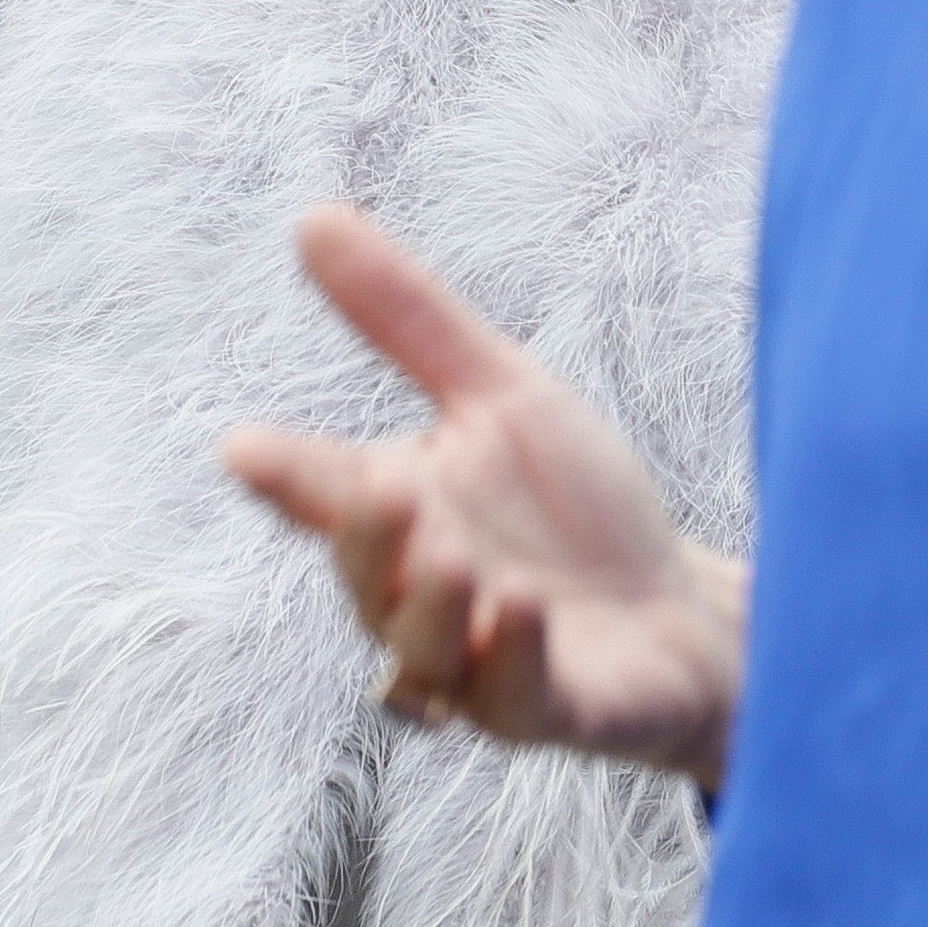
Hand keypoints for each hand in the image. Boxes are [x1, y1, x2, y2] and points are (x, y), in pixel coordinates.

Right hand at [222, 204, 748, 786]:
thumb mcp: (504, 395)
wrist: (684, 612)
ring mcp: (481, 664)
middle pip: (364, 580)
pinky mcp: (551, 710)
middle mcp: (425, 596)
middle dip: (365, 541)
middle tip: (379, 487)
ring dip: (431, 606)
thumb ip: (409, 320)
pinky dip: (508, 656)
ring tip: (453, 557)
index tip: (243, 447)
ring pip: (424, 653)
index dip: (284, 474)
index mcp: (405, 514)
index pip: (324, 493)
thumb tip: (311, 216)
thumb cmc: (578, 511)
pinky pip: (512, 699)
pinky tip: (520, 606)